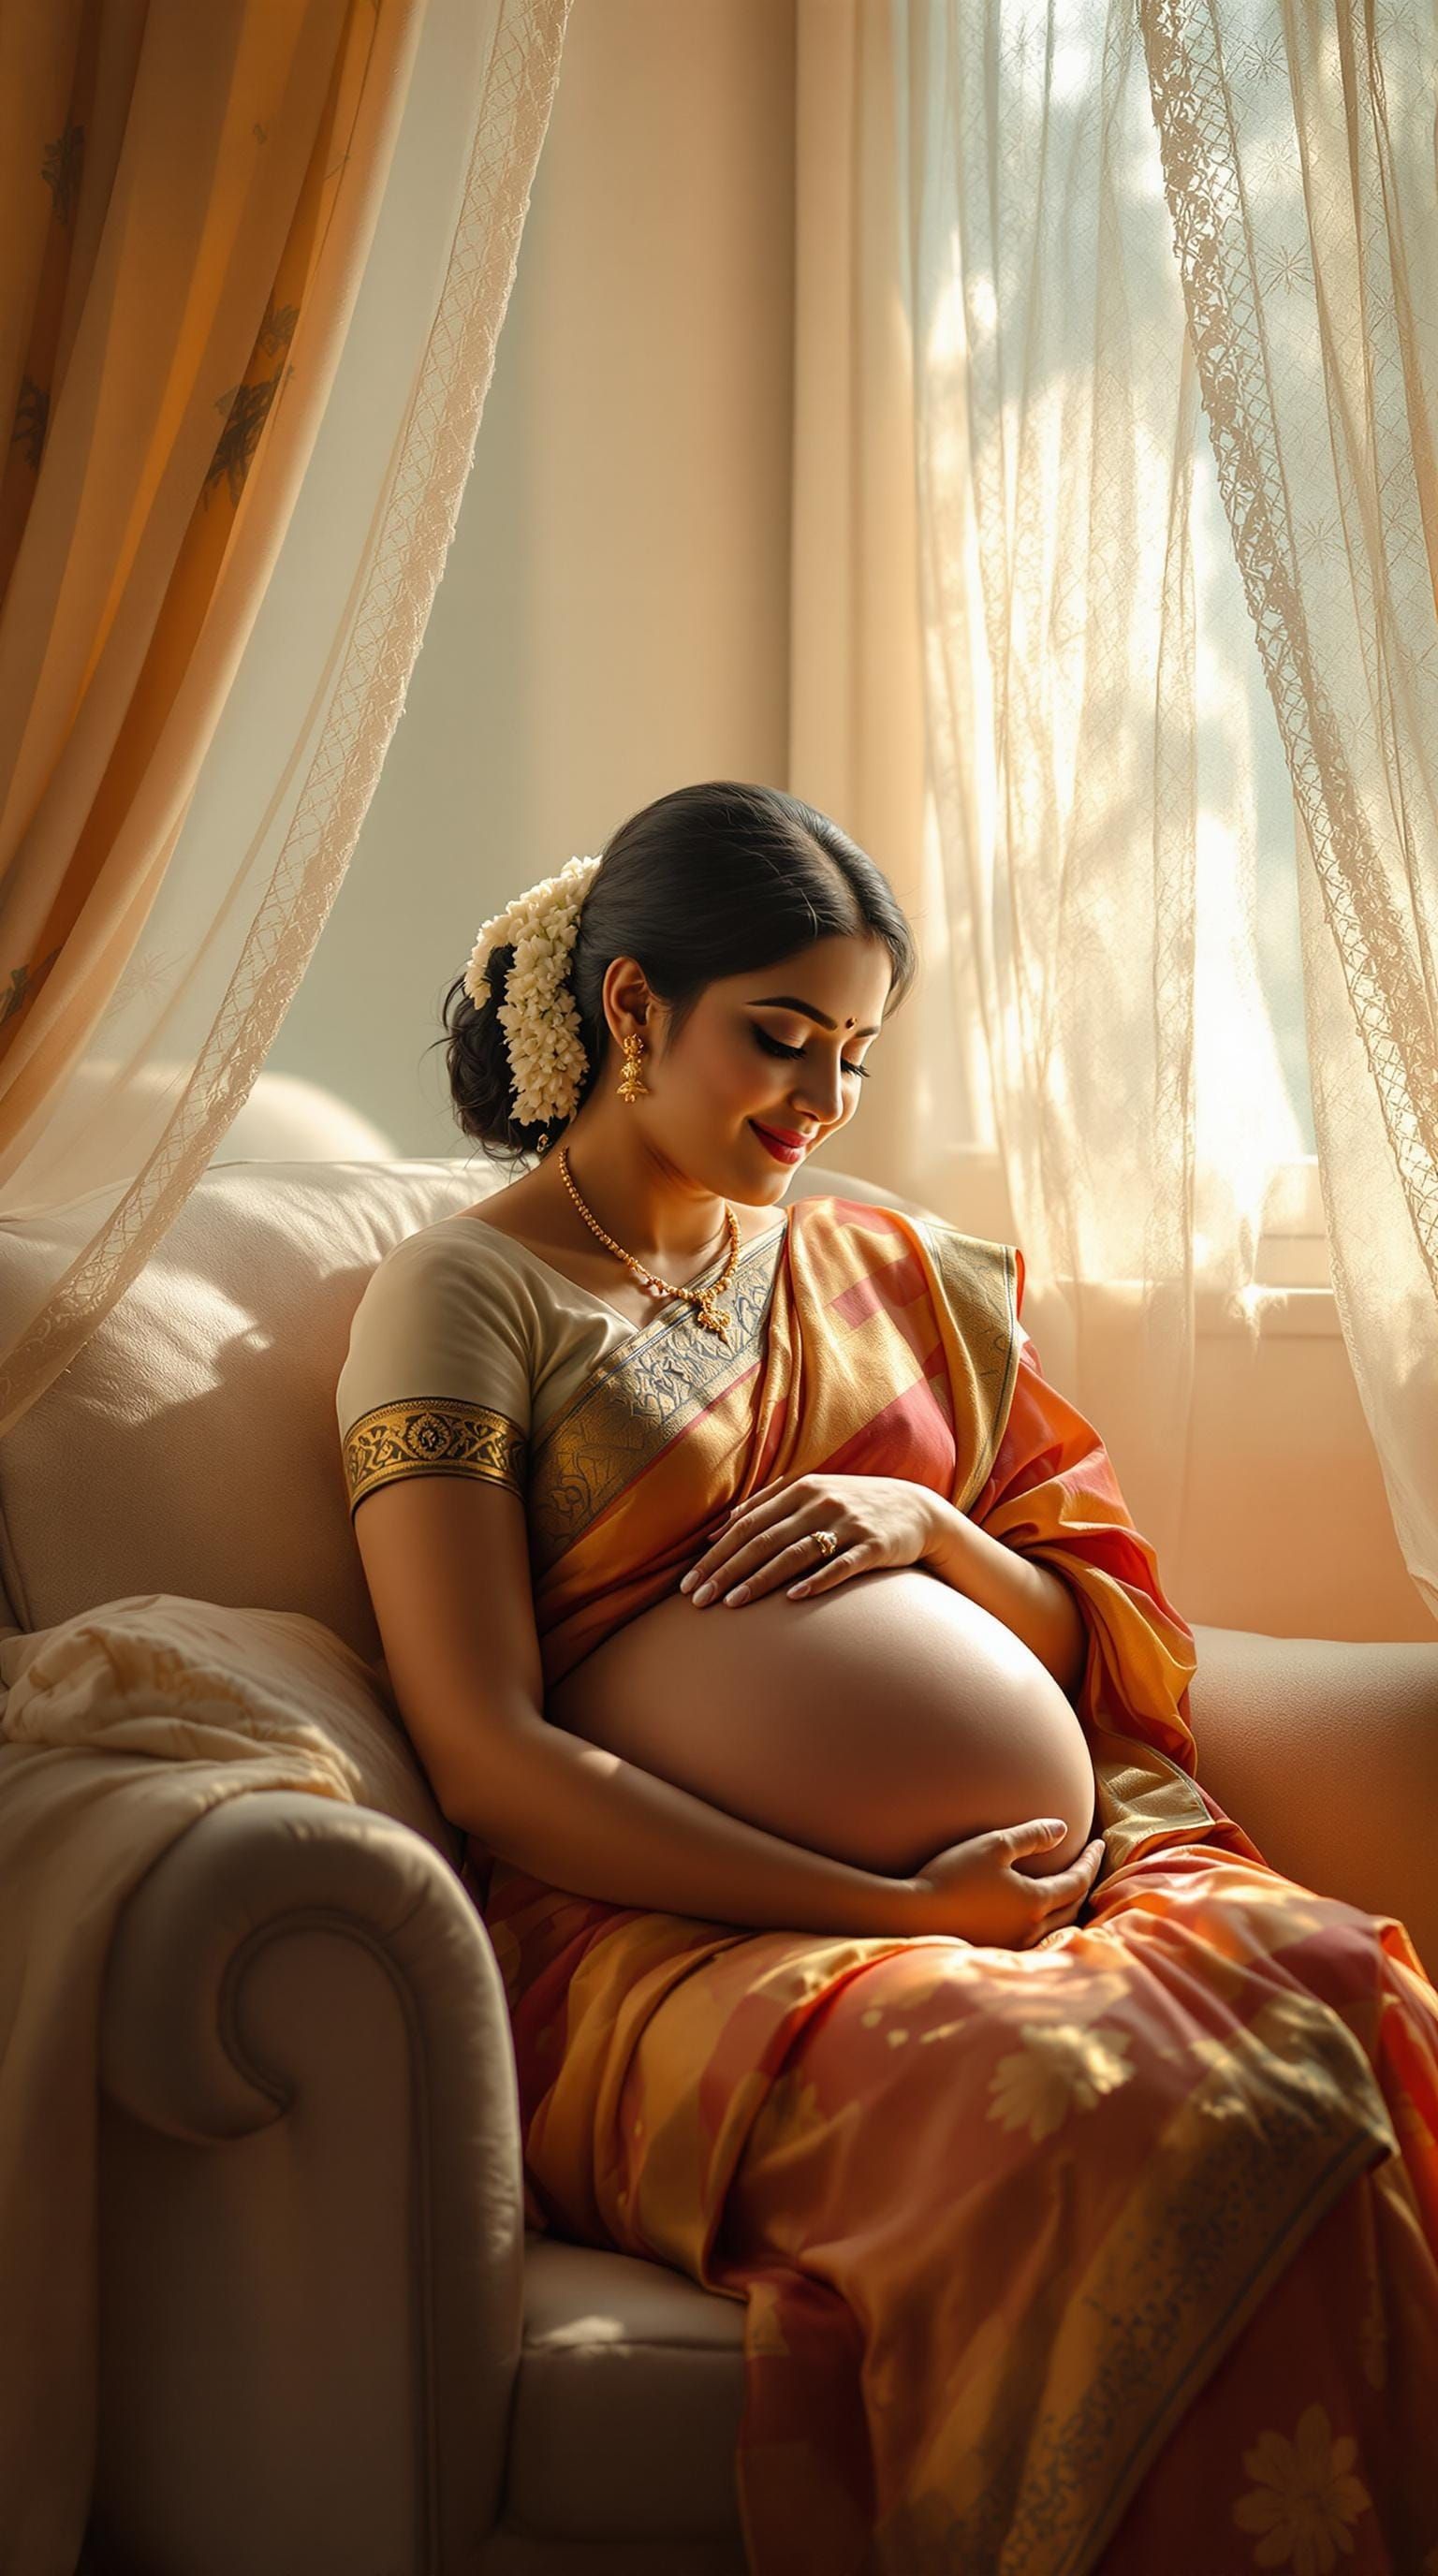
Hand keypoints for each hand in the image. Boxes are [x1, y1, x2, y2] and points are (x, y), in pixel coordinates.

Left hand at [679, 1473, 942, 1607]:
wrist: (916, 1509)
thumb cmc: (852, 1506)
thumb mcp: (810, 1495)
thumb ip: (764, 1508)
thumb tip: (717, 1531)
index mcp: (800, 1489)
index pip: (746, 1525)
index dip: (715, 1554)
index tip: (689, 1583)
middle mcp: (820, 1502)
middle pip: (763, 1540)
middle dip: (726, 1571)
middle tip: (699, 1600)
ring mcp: (848, 1523)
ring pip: (795, 1554)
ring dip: (760, 1580)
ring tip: (733, 1604)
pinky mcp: (874, 1546)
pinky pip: (841, 1566)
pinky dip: (816, 1581)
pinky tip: (793, 1598)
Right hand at [906, 1820, 1105, 1947]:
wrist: (915, 1914)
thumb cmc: (953, 1874)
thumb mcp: (993, 1845)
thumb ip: (1031, 1835)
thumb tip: (1063, 1829)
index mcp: (1036, 1901)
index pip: (1078, 1881)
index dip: (1091, 1860)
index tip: (1100, 1843)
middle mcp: (1033, 1928)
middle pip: (1075, 1906)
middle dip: (1086, 1882)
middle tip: (1090, 1862)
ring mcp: (1018, 1943)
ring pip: (1061, 1926)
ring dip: (1072, 1905)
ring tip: (1073, 1888)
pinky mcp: (1001, 1950)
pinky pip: (1042, 1937)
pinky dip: (1054, 1922)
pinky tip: (1044, 1913)